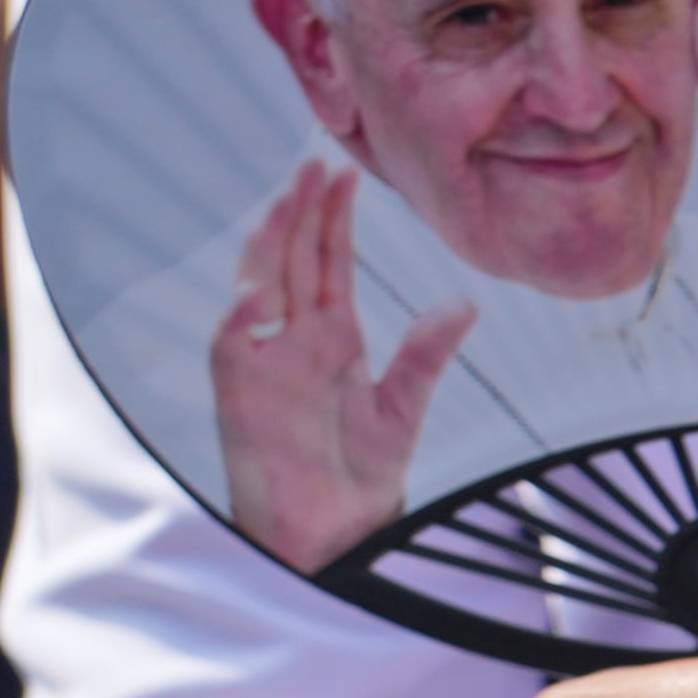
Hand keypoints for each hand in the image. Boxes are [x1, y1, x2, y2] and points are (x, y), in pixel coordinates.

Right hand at [208, 163, 467, 570]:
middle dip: (303, 213)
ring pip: (261, 285)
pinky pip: (232, 346)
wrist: (336, 533)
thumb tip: (465, 302)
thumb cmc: (359, 474)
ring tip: (289, 198)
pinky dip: (241, 317)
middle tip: (318, 163)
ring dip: (271, 243)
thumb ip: (427, 355)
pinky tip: (256, 290)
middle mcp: (293, 339)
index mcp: (334, 337)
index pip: (330, 263)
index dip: (336, 220)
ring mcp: (263, 361)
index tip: (347, 174)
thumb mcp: (404, 407)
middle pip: (294, 261)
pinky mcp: (239, 393)